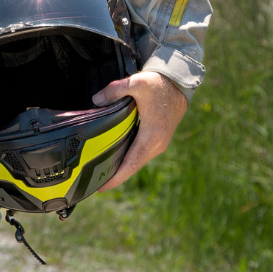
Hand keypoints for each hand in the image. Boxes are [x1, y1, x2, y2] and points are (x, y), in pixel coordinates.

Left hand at [94, 71, 188, 191]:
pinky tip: (114, 159)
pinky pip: (140, 154)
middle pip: (133, 166)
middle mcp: (157, 144)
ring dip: (121, 169)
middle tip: (94, 183)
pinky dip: (128, 159)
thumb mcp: (136, 83)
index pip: (131, 164)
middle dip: (115, 177)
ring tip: (101, 174)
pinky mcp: (157, 139)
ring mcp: (159, 143)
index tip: (102, 188)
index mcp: (152, 136)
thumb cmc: (159, 85)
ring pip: (137, 161)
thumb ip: (114, 91)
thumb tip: (96, 100)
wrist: (179, 84)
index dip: (116, 178)